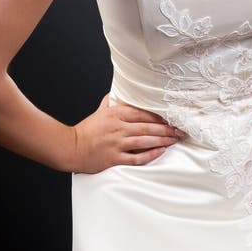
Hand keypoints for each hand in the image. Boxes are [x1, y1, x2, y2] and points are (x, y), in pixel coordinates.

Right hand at [71, 93, 186, 173]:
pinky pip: (136, 157)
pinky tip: (160, 151)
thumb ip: (111, 101)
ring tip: (175, 140)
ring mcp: (117, 143)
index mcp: (116, 114)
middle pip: (148, 127)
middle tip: (180, 130)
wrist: (71, 147)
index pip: (143, 113)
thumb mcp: (100, 111)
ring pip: (145, 141)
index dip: (159, 116)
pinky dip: (150, 154)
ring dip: (162, 140)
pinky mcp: (114, 158)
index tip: (172, 118)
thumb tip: (119, 92)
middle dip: (167, 129)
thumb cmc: (86, 130)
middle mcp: (118, 128)